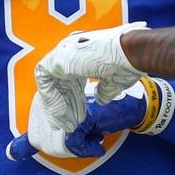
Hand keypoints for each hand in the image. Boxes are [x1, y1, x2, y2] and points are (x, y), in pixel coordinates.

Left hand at [15, 23, 148, 158]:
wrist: (131, 53)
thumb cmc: (127, 62)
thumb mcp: (114, 81)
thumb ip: (105, 90)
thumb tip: (101, 99)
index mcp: (84, 53)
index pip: (70, 78)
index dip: (72, 99)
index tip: (76, 116)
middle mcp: (71, 51)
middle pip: (59, 83)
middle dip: (63, 106)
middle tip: (67, 124)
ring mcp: (63, 53)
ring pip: (49, 83)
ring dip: (55, 105)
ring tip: (63, 123)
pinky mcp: (57, 59)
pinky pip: (44, 81)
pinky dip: (50, 99)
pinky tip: (60, 113)